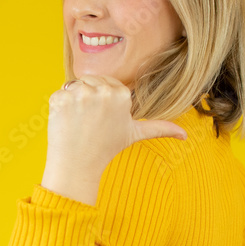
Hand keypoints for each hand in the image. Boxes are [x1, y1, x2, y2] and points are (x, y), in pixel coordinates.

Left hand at [44, 74, 187, 180]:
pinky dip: (59, 107)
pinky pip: (59, 94)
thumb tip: (185, 136)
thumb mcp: (135, 133)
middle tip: (90, 121)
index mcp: (121, 94)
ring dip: (74, 101)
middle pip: (91, 82)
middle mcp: (101, 90)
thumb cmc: (106, 148)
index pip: (108, 83)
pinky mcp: (59, 97)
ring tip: (79, 121)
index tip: (102, 118)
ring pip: (75, 86)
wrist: (78, 164)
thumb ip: (160, 128)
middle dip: (88, 97)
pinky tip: (66, 122)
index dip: (103, 100)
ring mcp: (78, 93)